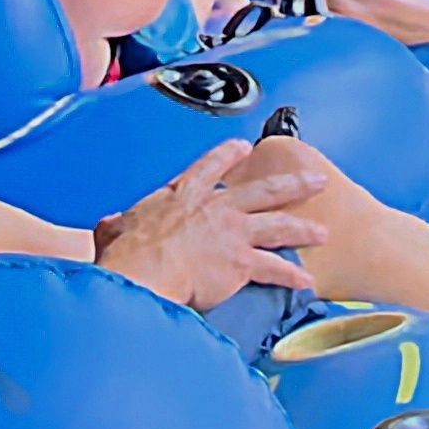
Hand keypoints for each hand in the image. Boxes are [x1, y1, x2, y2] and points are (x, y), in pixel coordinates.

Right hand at [93, 137, 332, 311]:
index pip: (209, 168)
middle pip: (262, 190)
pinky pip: (274, 269)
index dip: (228, 156)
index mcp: (183, 196)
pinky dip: (292, 276)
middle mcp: (214, 208)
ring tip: (322, 231)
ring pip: (278, 225)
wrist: (144, 272)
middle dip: (292, 184)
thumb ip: (115, 226)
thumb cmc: (129, 254)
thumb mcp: (115, 229)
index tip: (243, 147)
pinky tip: (306, 281)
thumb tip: (106, 228)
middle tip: (313, 179)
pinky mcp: (241, 262)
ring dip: (303, 228)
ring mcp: (232, 233)